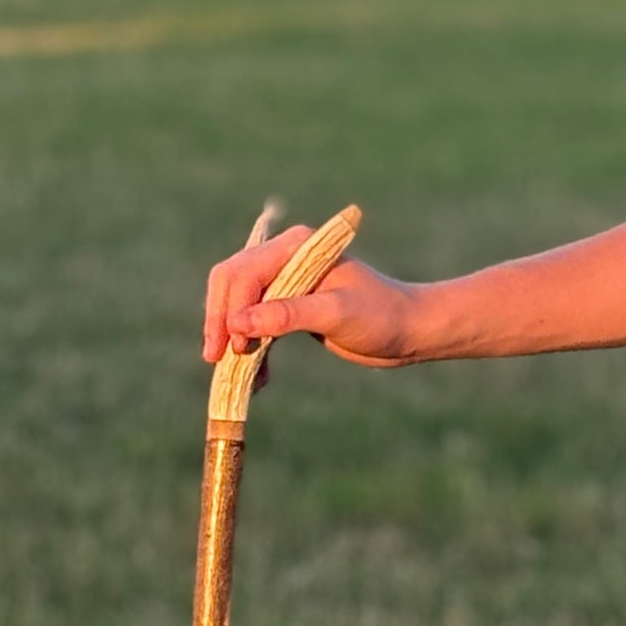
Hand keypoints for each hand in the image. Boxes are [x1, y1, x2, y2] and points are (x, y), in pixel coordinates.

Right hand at [202, 223, 420, 378]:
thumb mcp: (337, 314)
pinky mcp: (288, 307)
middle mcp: (286, 258)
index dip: (230, 309)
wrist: (409, 330)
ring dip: (233, 339)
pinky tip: (257, 378)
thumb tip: (239, 323)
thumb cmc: (381, 315)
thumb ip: (289, 315)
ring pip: (237, 306)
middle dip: (222, 322)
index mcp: (298, 247)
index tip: (232, 346)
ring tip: (238, 375)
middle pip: (231, 284)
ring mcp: (284, 282)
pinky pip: (253, 324)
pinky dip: (250, 349)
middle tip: (217, 359)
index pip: (244, 273)